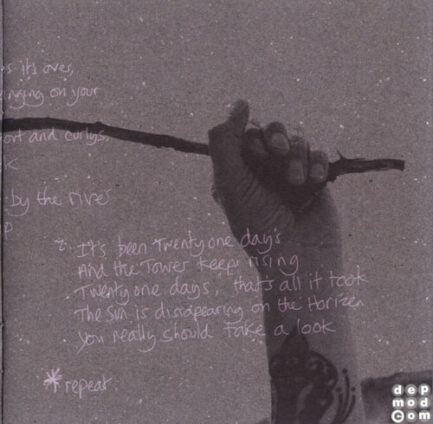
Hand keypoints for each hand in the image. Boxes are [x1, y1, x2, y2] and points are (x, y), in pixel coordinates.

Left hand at [208, 99, 339, 257]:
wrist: (297, 259)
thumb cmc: (258, 225)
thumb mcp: (230, 184)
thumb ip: (224, 142)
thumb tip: (240, 102)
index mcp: (239, 172)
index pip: (244, 133)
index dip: (252, 135)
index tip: (259, 154)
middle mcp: (263, 170)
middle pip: (272, 129)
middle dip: (276, 137)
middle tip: (277, 153)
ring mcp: (290, 174)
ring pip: (296, 139)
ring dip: (296, 155)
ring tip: (296, 182)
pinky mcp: (315, 179)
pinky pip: (318, 153)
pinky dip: (316, 163)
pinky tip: (313, 182)